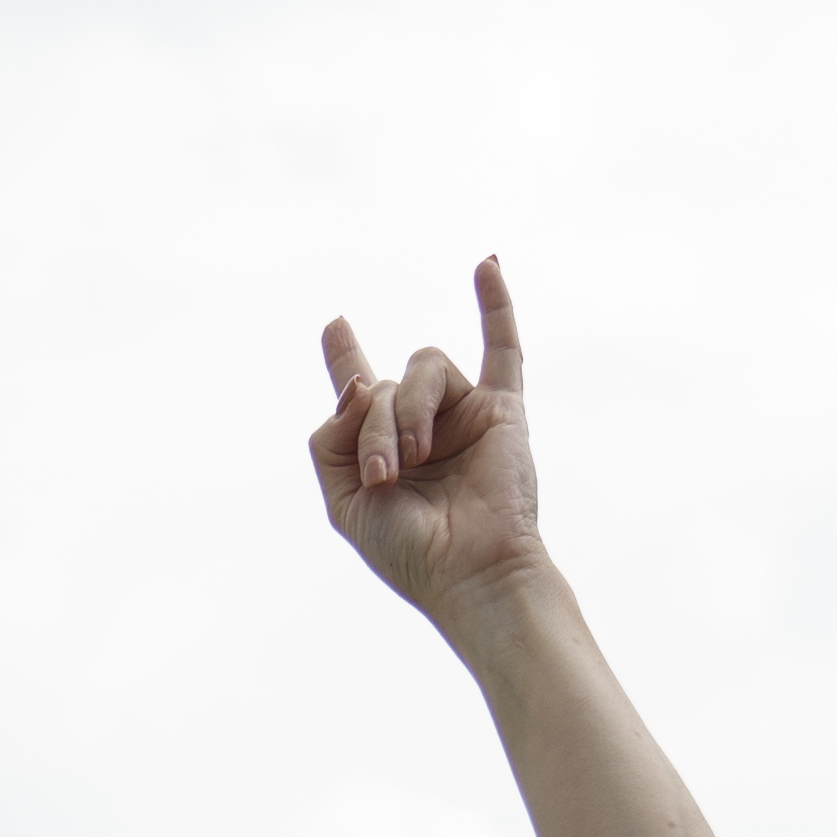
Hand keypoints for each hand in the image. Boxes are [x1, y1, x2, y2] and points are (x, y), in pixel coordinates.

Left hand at [311, 256, 545, 624]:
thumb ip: (333, 438)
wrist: (470, 572)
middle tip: (385, 475)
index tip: (335, 327)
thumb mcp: (344, 500)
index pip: (360, 391)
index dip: (344, 357)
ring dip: (409, 409)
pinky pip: (503, 348)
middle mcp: (422, 425)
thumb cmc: (409, 551)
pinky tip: (487, 264)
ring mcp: (462, 415)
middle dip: (374, 428)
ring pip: (423, 368)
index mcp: (383, 448)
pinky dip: (496, 304)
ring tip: (417, 457)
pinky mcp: (502, 411)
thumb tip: (361, 383)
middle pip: (382, 387)